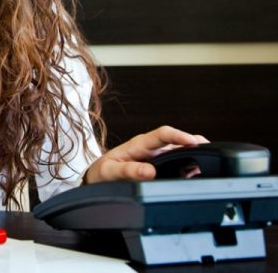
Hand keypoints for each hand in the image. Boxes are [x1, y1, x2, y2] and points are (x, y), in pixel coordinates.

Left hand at [84, 125, 208, 183]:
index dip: (179, 136)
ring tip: (211, 164)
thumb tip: (149, 171)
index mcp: (139, 144)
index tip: (193, 142)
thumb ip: (128, 170)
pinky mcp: (161, 164)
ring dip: (195, 154)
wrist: (99, 177)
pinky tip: (199, 173)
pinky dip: (192, 165)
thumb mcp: (111, 172)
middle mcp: (151, 147)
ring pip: (181, 150)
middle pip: (178, 140)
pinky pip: (180, 161)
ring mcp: (158, 155)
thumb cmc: (104, 171)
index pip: (162, 134)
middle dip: (196, 143)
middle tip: (212, 153)